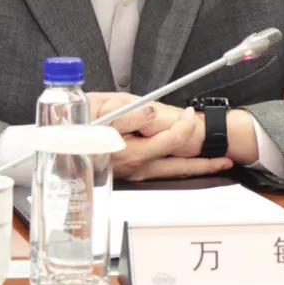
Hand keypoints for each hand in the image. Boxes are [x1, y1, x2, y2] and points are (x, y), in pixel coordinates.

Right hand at [85, 93, 232, 180]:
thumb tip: (152, 112)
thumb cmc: (75, 124)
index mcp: (130, 151)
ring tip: (218, 164)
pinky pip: (161, 173)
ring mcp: (134, 172)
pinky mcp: (131, 173)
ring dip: (195, 169)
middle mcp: (135, 166)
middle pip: (177, 166)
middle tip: (226, 158)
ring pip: (171, 173)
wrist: (57, 145)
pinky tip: (190, 166)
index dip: (183, 127)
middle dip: (204, 163)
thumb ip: (127, 114)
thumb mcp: (98, 110)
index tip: (189, 114)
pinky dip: (178, 170)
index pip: (169, 140)